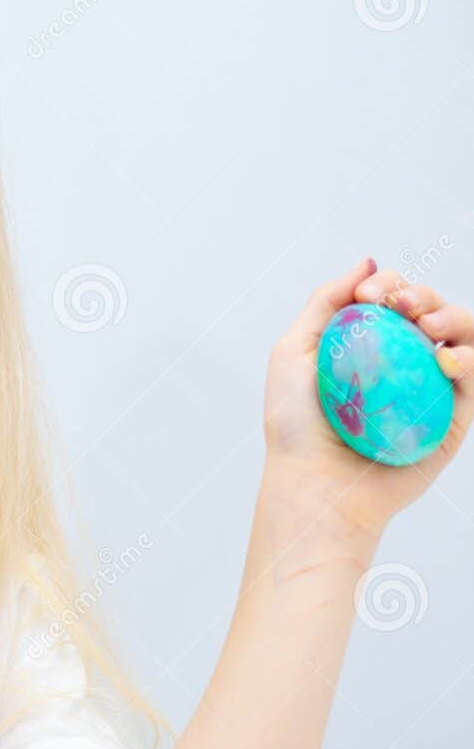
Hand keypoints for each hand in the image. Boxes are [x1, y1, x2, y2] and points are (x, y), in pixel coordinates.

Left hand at [262, 257, 473, 536]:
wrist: (315, 485)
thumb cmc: (296, 427)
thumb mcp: (294, 352)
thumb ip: (326, 302)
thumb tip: (368, 263)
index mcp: (371, 346)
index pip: (395, 299)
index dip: (390, 285)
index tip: (371, 294)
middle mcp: (404, 364)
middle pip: (432, 311)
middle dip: (422, 295)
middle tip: (402, 307)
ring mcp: (431, 390)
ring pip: (462, 338)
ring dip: (453, 318)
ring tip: (429, 326)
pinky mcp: (452, 419)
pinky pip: (473, 381)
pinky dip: (469, 362)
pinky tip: (447, 361)